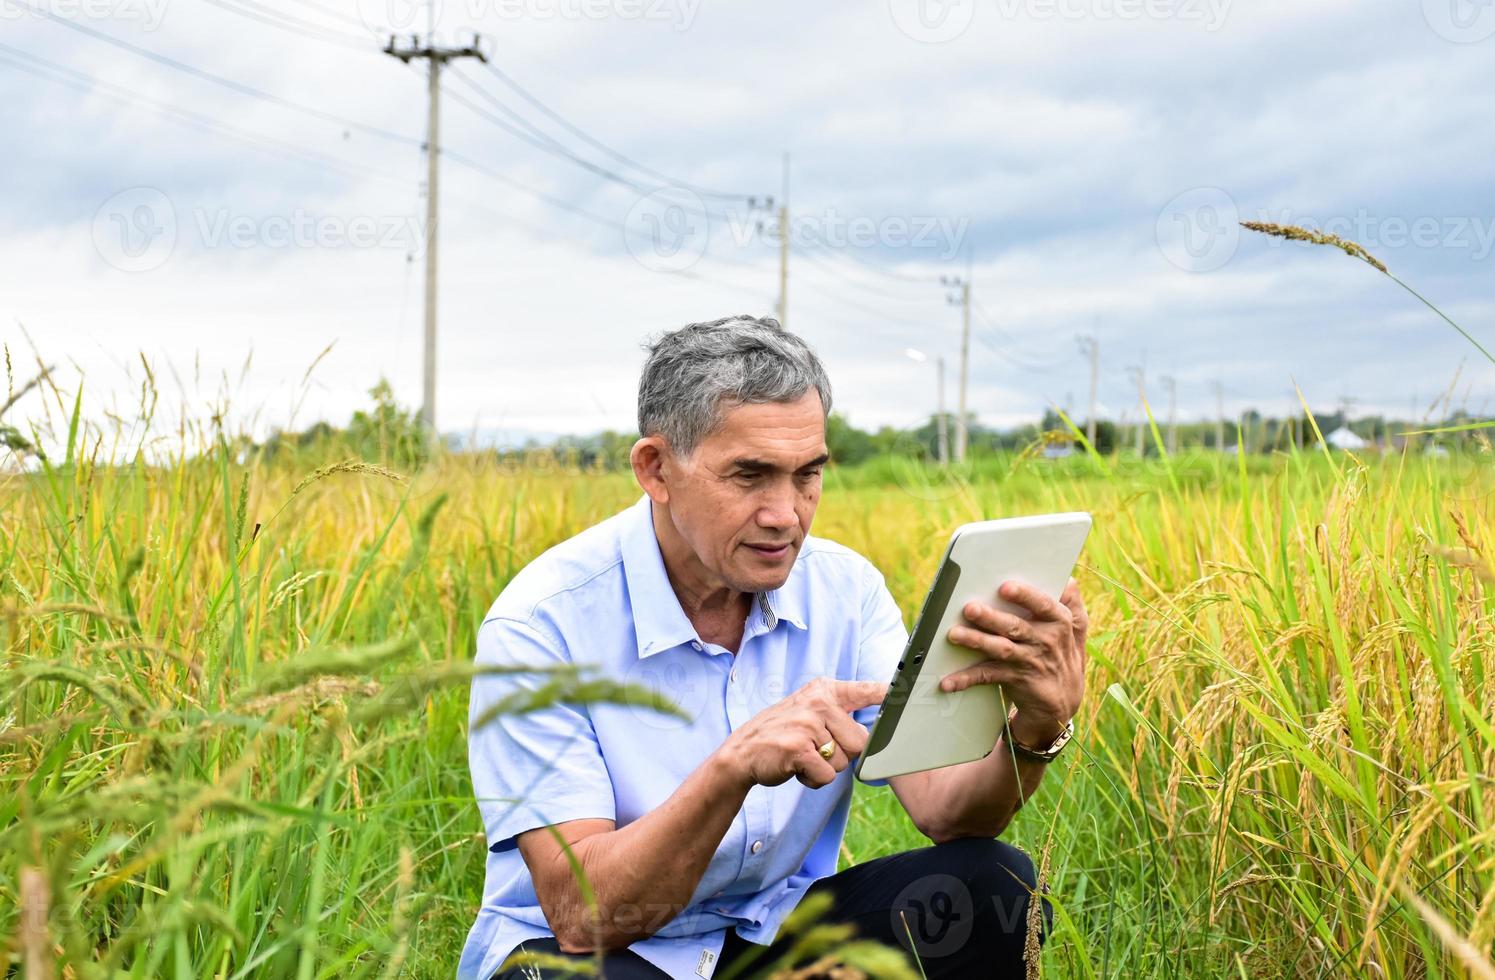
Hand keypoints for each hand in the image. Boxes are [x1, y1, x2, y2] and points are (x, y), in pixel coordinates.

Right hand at [720, 678, 885, 789]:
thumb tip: (873, 732)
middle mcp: (818, 703)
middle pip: (860, 741)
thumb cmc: (782, 734)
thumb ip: (839, 715)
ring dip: (825, 768)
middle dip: (842, 755)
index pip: (865, 690)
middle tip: (816, 749)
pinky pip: (826, 776)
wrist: (742, 753)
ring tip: (803, 757)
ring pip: (843, 762)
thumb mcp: (808, 712)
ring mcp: (808, 725)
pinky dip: (813, 780)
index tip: (913, 688)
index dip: (891, 693)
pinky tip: (796, 768)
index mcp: (824, 691)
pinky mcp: (799, 749)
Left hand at [940, 577, 1089, 743]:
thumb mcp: (1076, 631)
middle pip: (1016, 626)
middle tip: (970, 608)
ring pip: (1001, 649)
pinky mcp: (1015, 680)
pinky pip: (988, 677)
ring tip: (954, 634)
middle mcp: (1046, 641)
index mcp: (1060, 623)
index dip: (1025, 596)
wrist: (1062, 703)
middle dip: (992, 617)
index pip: (1044, 605)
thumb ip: (1072, 604)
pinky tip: (948, 681)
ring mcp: (1030, 661)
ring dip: (977, 641)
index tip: (1005, 587)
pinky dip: (967, 679)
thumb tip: (1068, 579)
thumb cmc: (1063, 656)